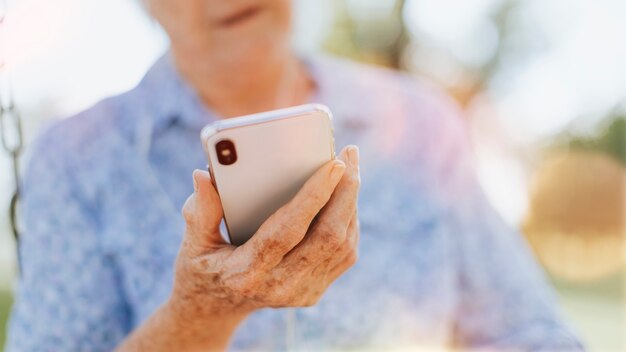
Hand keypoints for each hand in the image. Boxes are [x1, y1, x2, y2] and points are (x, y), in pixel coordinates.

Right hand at [169, 145, 360, 324]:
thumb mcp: (194, 243)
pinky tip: (346, 194)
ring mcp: (301, 292)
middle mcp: (279, 286)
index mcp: (246, 273)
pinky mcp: (315, 291)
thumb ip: (200, 211)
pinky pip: (344, 253)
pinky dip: (350, 220)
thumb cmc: (202, 268)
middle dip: (345, 192)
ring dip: (351, 202)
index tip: (333, 164)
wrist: (216, 309)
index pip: (286, 232)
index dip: (313, 197)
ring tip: (351, 168)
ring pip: (342, 244)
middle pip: (327, 237)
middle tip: (350, 154)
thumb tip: (203, 175)